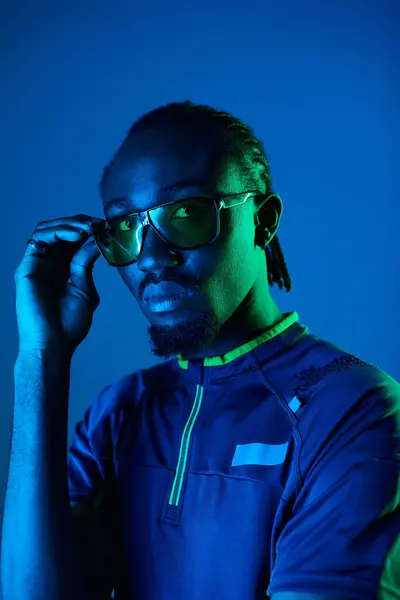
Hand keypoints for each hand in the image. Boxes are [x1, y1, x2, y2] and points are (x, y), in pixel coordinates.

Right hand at [15, 214, 105, 356]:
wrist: (54, 343)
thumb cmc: (69, 323)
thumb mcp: (84, 287)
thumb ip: (86, 263)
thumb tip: (96, 239)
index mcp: (65, 267)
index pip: (73, 239)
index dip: (88, 229)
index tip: (106, 226)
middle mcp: (50, 262)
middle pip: (60, 230)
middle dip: (79, 222)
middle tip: (97, 224)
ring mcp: (37, 263)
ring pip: (47, 230)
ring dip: (68, 224)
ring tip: (86, 228)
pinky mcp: (27, 267)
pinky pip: (37, 241)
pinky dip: (56, 232)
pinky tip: (76, 235)